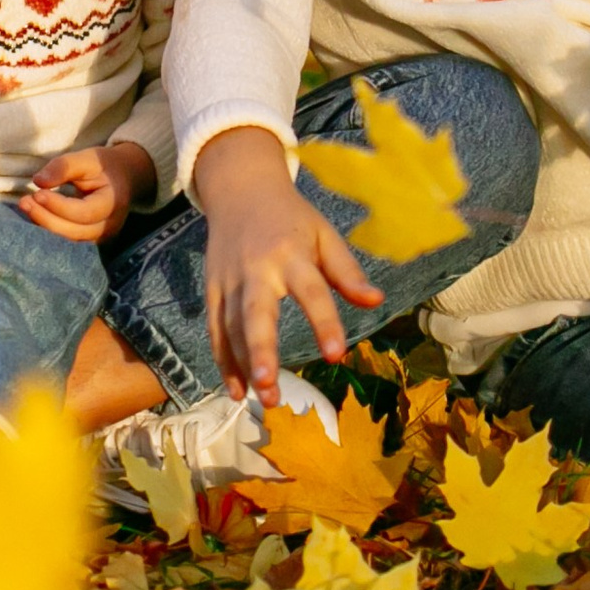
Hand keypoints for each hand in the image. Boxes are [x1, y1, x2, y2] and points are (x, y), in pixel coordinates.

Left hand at [20, 143, 152, 241]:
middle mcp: (109, 226)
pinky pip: (67, 239)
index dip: (58, 206)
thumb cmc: (104, 166)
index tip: (37, 192)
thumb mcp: (88, 158)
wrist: (124, 177)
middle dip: (46, 218)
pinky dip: (49, 229)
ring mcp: (100, 237)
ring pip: (68, 239)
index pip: (84, 213)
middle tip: (24, 202)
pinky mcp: (90, 240)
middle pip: (74, 231)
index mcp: (113, 204)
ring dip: (44, 225)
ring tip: (25, 206)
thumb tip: (38, 181)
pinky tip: (35, 215)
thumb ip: (64, 167)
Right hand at [193, 127, 381, 402]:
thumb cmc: (291, 218)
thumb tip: (376, 302)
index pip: (311, 291)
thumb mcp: (324, 235)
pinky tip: (237, 390)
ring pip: (231, 327)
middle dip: (260, 350)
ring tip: (263, 399)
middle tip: (271, 385)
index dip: (324, 323)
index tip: (337, 355)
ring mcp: (229, 281)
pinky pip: (215, 330)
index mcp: (291, 254)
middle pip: (255, 313)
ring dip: (244, 365)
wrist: (240, 190)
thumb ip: (347, 271)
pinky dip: (223, 361)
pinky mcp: (212, 290)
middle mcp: (256, 270)